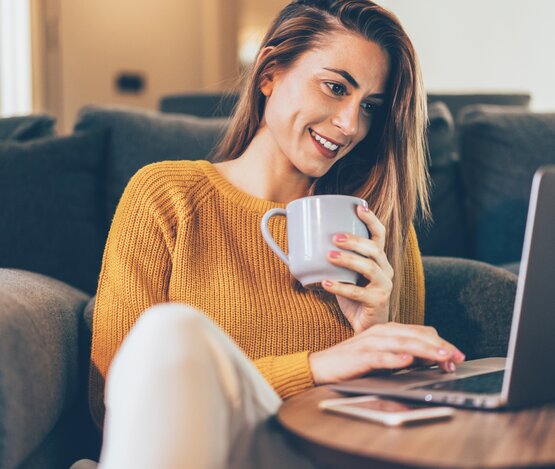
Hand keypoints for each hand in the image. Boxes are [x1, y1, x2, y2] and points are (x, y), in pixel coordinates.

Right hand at [308, 322, 465, 384]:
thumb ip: (401, 355)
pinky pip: (380, 356)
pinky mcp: (359, 356)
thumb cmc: (352, 363)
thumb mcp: (381, 357)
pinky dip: (394, 358)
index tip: (456, 357)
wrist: (321, 367)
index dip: (441, 344)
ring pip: (403, 343)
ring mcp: (369, 343)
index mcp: (387, 331)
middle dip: (440, 347)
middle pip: (416, 336)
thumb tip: (428, 361)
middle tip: (457, 357)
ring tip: (442, 357)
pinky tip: (407, 361)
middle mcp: (381, 333)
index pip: (421, 332)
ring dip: (425, 350)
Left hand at [322, 204, 392, 333]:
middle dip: (354, 240)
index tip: (359, 207)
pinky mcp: (377, 303)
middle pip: (374, 249)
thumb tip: (300, 243)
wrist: (365, 327)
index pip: (379, 235)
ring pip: (369, 268)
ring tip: (329, 255)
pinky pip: (358, 293)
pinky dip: (340, 287)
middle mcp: (386, 270)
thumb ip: (331, 260)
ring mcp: (384, 286)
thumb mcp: (343, 274)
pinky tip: (326, 283)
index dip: (371, 220)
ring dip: (348, 259)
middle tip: (334, 237)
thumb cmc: (353, 296)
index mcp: (379, 259)